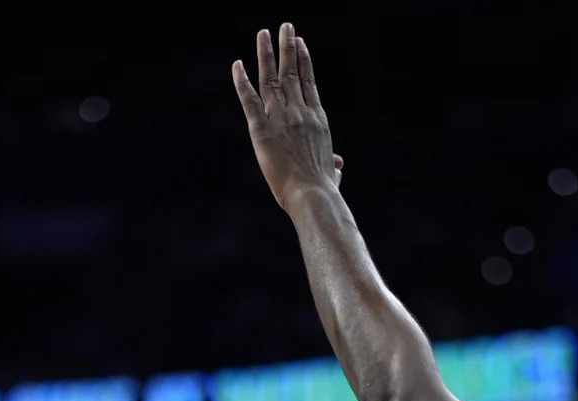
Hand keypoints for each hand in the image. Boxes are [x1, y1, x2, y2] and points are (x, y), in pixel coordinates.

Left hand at [233, 22, 342, 210]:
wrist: (313, 196)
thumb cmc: (324, 190)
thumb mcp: (331, 174)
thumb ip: (333, 165)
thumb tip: (339, 166)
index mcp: (317, 120)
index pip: (309, 84)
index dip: (304, 61)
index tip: (300, 44)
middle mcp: (300, 113)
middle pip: (292, 73)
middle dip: (287, 48)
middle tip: (285, 27)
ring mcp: (281, 118)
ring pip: (272, 79)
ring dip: (266, 54)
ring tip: (264, 34)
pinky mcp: (261, 130)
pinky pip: (249, 99)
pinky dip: (242, 81)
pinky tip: (238, 65)